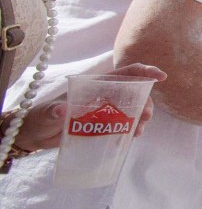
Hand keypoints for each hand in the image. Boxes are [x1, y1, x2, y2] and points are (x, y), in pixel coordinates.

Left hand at [15, 63, 164, 151]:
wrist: (35, 134)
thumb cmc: (40, 118)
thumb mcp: (47, 114)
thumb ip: (55, 111)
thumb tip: (62, 110)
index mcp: (94, 85)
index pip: (123, 74)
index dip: (143, 72)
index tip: (160, 77)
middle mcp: (103, 95)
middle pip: (132, 92)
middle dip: (145, 102)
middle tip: (146, 118)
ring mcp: (104, 110)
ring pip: (131, 109)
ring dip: (140, 117)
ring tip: (138, 132)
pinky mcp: (102, 125)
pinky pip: (123, 124)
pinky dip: (131, 128)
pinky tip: (131, 137)